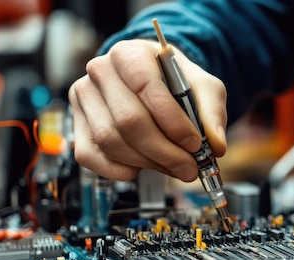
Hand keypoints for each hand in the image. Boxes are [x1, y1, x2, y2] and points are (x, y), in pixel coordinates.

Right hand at [68, 39, 227, 181]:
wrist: (154, 81)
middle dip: (164, 152)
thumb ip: (213, 113)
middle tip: (189, 168)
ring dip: (147, 163)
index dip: (173, 121)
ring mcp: (84, 98)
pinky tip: (143, 168)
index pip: (146, 87)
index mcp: (130, 54)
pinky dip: (119, 170)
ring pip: (111, 142)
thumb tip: (215, 146)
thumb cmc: (177, 82)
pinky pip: (91, 156)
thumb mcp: (204, 88)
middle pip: (128, 121)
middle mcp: (100, 71)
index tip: (195, 143)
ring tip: (173, 167)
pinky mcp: (77, 125)